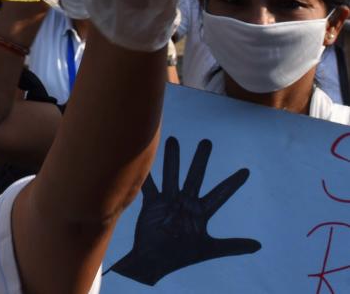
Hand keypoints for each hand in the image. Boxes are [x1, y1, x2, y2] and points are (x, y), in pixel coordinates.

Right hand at [110, 137, 259, 284]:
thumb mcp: (209, 249)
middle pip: (196, 177)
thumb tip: (259, 246)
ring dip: (172, 159)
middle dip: (201, 159)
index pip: (221, 194)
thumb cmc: (181, 256)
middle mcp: (186, 202)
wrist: (154, 261)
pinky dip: (146, 174)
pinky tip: (142, 160)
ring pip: (172, 175)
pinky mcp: (152, 203)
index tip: (246, 171)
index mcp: (202, 212)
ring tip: (172, 140)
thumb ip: (233, 246)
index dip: (233, 183)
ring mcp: (169, 201)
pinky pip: (149, 186)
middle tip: (207, 142)